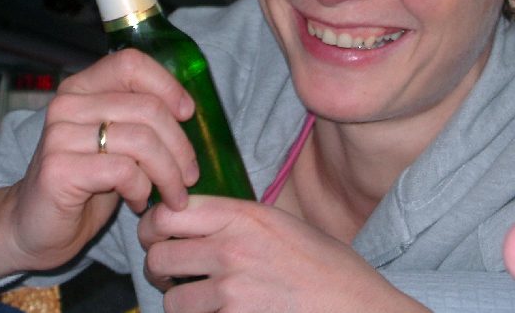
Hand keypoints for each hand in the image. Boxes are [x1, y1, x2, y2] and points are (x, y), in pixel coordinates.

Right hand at [0, 48, 201, 284]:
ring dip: (168, 174)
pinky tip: (138, 201)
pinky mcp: (59, 169)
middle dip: (180, 146)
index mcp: (83, 87)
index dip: (168, 85)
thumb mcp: (116, 140)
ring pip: (142, 141)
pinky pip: (124, 171)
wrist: (35, 226)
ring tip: (172, 195)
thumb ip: (140, 118)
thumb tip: (190, 111)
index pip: (131, 64)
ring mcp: (60, 135)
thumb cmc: (86, 182)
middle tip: (189, 177)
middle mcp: (68, 104)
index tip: (189, 115)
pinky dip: (142, 189)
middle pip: (148, 108)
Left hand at [138, 196, 429, 312]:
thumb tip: (193, 222)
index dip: (154, 226)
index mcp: (245, 216)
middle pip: (160, 253)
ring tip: (205, 304)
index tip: (157, 237)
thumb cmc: (329, 271)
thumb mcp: (283, 227)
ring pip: (172, 299)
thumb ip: (238, 221)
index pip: (169, 212)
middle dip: (161, 268)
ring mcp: (233, 290)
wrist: (360, 309)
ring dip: (182, 304)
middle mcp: (233, 247)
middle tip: (173, 275)